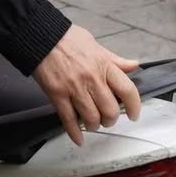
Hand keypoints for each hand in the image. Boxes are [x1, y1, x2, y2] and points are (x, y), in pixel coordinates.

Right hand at [31, 27, 141, 145]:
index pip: (127, 90)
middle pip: (110, 110)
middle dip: (111, 119)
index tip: (133, 114)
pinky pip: (69, 120)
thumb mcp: (96, 45)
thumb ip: (115, 60)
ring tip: (92, 123)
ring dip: (94, 125)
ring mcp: (74, 88)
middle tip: (107, 119)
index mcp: (104, 65)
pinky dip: (75, 133)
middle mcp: (92, 79)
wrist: (41, 37)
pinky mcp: (57, 95)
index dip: (134, 106)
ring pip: (91, 118)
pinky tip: (79, 139)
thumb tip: (133, 66)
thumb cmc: (67, 39)